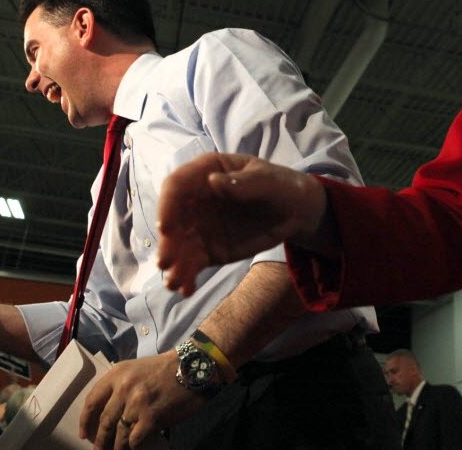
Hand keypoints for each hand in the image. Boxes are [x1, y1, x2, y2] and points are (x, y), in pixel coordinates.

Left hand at [79, 351, 205, 449]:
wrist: (193, 367)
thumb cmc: (165, 368)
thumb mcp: (136, 369)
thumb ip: (120, 386)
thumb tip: (109, 413)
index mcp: (117, 374)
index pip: (92, 401)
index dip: (85, 420)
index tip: (84, 433)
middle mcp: (123, 388)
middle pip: (104, 421)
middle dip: (100, 439)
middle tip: (99, 449)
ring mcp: (137, 404)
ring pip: (119, 434)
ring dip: (116, 446)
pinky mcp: (152, 417)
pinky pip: (135, 439)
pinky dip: (133, 445)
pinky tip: (134, 446)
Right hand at [157, 152, 325, 295]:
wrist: (295, 211)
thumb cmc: (281, 186)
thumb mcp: (270, 181)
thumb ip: (244, 182)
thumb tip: (213, 181)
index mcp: (206, 172)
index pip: (176, 186)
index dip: (167, 205)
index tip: (166, 228)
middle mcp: (194, 199)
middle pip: (172, 219)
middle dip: (167, 242)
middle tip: (166, 263)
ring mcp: (199, 226)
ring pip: (179, 245)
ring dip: (174, 264)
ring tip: (175, 283)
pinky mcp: (207, 249)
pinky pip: (192, 263)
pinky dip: (187, 276)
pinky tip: (187, 289)